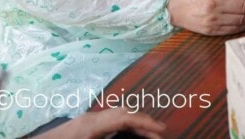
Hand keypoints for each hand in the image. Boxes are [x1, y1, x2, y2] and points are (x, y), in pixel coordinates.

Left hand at [37, 107, 165, 138]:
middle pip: (123, 111)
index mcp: (92, 125)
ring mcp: (85, 120)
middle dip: (143, 120)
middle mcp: (90, 118)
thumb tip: (127, 134)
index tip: (162, 130)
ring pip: (116, 113)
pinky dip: (122, 123)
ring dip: (134, 120)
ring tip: (148, 131)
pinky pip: (108, 119)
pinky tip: (127, 131)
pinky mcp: (82, 125)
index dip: (146, 122)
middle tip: (160, 131)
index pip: (125, 117)